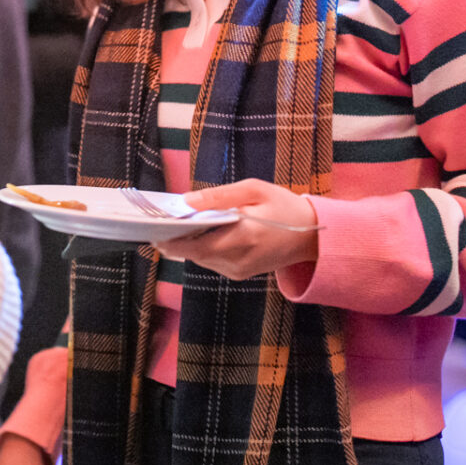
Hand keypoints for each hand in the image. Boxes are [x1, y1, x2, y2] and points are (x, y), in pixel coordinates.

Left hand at [152, 179, 318, 280]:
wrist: (312, 236)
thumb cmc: (284, 207)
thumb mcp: (254, 189)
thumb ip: (219, 196)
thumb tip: (186, 201)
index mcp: (243, 237)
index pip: (196, 246)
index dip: (171, 240)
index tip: (153, 228)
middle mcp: (239, 259)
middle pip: (194, 254)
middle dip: (175, 240)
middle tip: (158, 223)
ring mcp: (239, 271)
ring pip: (201, 259)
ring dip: (188, 244)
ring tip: (176, 225)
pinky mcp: (240, 274)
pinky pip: (212, 261)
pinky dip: (203, 248)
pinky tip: (200, 233)